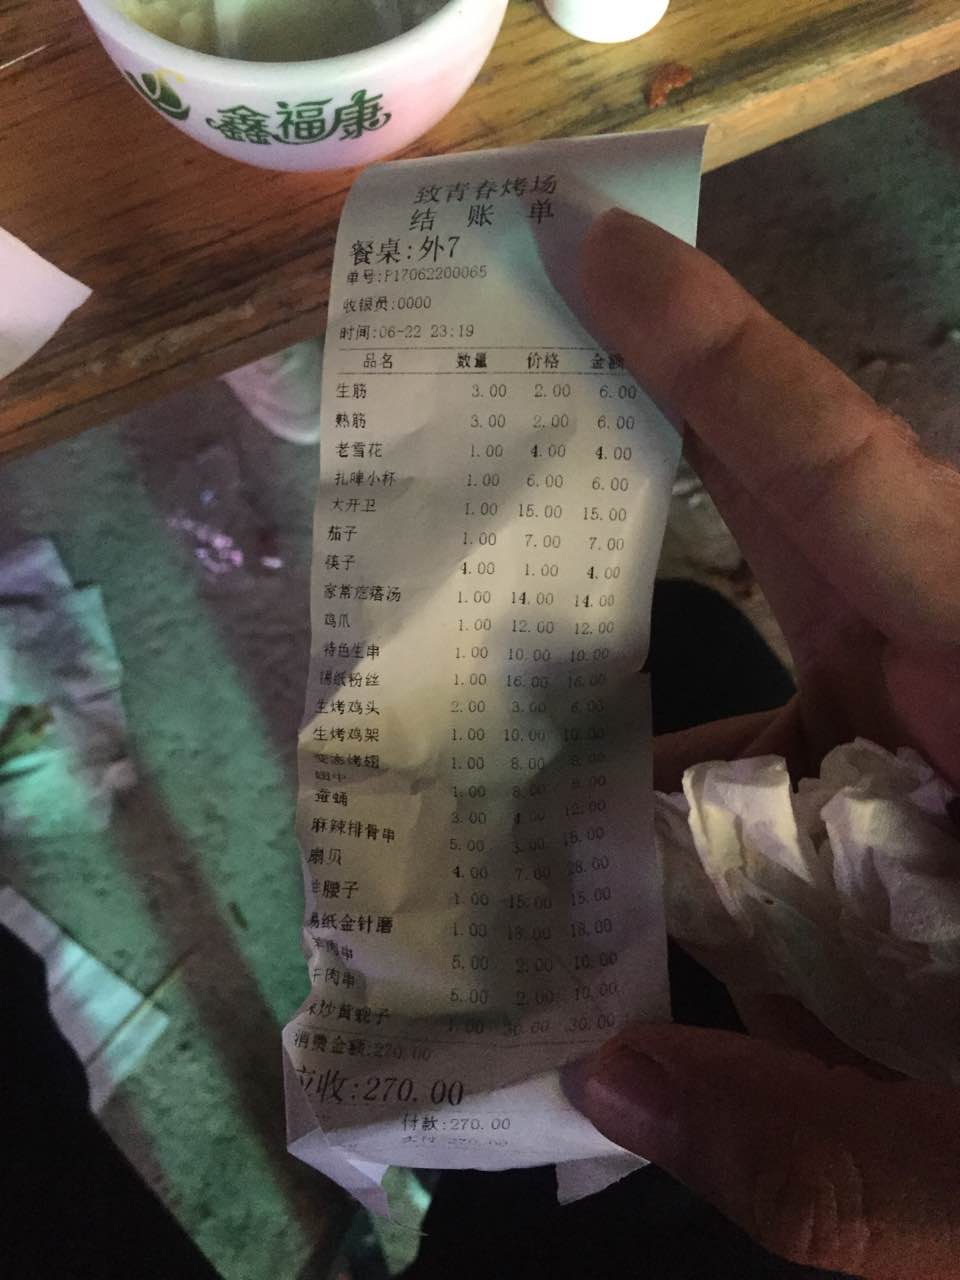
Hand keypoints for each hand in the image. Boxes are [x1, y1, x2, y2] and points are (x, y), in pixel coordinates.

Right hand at [566, 211, 959, 1277]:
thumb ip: (819, 1153)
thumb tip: (598, 1079)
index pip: (848, 488)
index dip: (717, 358)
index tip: (601, 243)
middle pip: (805, 534)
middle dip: (657, 463)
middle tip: (502, 423)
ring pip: (794, 672)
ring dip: (666, 713)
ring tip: (507, 751)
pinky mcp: (952, 784)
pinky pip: (822, 758)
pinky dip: (737, 804)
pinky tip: (649, 893)